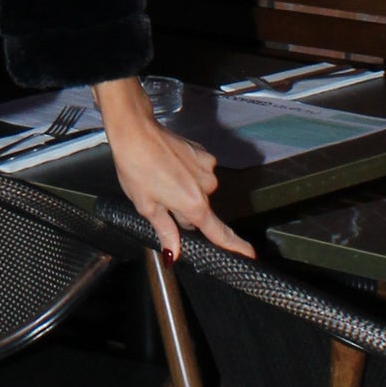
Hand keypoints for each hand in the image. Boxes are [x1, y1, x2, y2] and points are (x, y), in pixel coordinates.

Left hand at [93, 79, 254, 259]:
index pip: (219, 232)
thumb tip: (174, 254)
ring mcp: (208, 168)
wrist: (135, 131)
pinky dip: (187, 173)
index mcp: (193, 204)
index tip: (249, 255)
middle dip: (183, 211)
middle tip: (159, 196)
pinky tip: (170, 165)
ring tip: (161, 177)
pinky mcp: (205, 153)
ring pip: (199, 191)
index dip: (234, 246)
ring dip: (185, 190)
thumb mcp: (146, 205)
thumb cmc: (136, 169)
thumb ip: (165, 230)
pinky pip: (199, 173)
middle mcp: (208, 187)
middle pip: (200, 211)